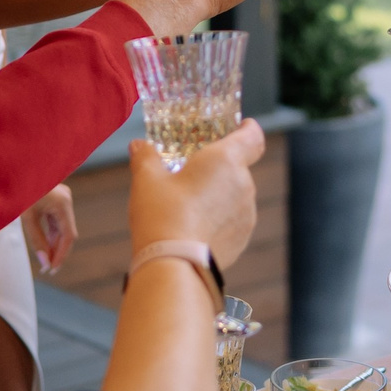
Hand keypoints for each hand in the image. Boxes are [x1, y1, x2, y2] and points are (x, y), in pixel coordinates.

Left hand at [24, 184, 76, 273]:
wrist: (10, 171)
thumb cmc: (17, 191)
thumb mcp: (26, 218)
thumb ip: (37, 241)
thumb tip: (45, 263)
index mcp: (62, 203)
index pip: (69, 235)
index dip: (62, 255)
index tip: (53, 269)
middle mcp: (66, 200)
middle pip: (67, 232)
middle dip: (58, 251)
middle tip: (47, 269)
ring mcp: (62, 199)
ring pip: (61, 228)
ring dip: (54, 244)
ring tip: (45, 261)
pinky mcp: (55, 199)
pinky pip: (56, 221)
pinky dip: (50, 234)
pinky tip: (44, 246)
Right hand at [128, 119, 263, 268]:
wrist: (174, 264)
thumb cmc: (162, 214)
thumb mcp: (146, 179)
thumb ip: (145, 157)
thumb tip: (139, 146)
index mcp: (225, 160)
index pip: (252, 137)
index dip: (248, 129)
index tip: (243, 126)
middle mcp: (243, 185)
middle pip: (238, 168)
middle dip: (219, 169)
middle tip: (192, 173)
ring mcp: (246, 215)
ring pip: (236, 196)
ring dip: (219, 196)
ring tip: (189, 206)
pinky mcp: (242, 240)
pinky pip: (233, 221)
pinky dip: (219, 220)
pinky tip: (195, 228)